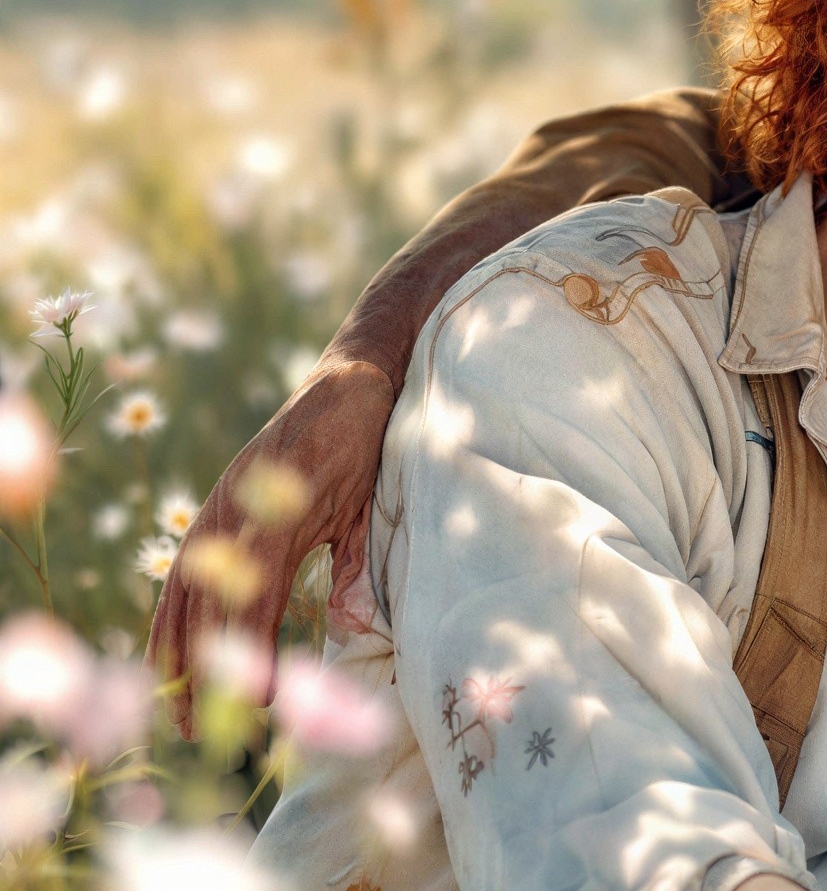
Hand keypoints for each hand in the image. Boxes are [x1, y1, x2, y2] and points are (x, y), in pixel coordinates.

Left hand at [146, 351, 397, 735]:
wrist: (365, 376)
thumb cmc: (354, 444)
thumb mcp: (346, 518)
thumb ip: (343, 568)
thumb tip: (350, 622)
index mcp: (230, 523)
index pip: (188, 598)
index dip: (181, 652)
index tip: (181, 706)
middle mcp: (223, 516)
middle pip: (188, 605)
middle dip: (187, 669)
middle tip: (190, 730)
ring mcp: (247, 502)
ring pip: (215, 592)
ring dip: (216, 654)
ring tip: (225, 707)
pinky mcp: (278, 493)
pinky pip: (255, 567)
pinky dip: (251, 614)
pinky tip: (253, 655)